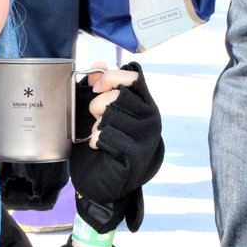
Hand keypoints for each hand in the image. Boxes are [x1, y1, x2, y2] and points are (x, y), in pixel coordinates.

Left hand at [70, 62, 163, 232]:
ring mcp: (146, 136)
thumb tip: (97, 64)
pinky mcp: (137, 154)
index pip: (132, 78)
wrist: (108, 182)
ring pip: (111, 116)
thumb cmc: (106, 142)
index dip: (111, 78)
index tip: (97, 87)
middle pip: (118, 96)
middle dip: (98, 105)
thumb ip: (100, 87)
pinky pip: (108, 137)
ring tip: (99, 135)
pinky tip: (99, 147)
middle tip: (96, 118)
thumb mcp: (101, 111)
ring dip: (96, 126)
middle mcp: (150, 117)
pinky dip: (96, 141)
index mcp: (144, 102)